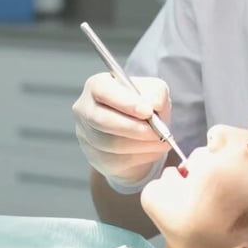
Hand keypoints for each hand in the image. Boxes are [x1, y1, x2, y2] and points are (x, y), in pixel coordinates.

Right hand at [73, 73, 170, 192]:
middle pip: (103, 120)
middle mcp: (85, 109)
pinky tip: (153, 149)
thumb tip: (154, 105)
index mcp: (96, 86)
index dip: (125, 102)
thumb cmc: (142, 106)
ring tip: (161, 140)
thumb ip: (156, 92)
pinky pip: (118, 160)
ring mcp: (87, 136)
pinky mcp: (95, 158)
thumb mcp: (153, 91)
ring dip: (141, 144)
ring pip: (111, 144)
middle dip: (134, 128)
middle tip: (157, 131)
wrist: (138, 132)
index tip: (148, 111)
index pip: (103, 90)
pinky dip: (141, 156)